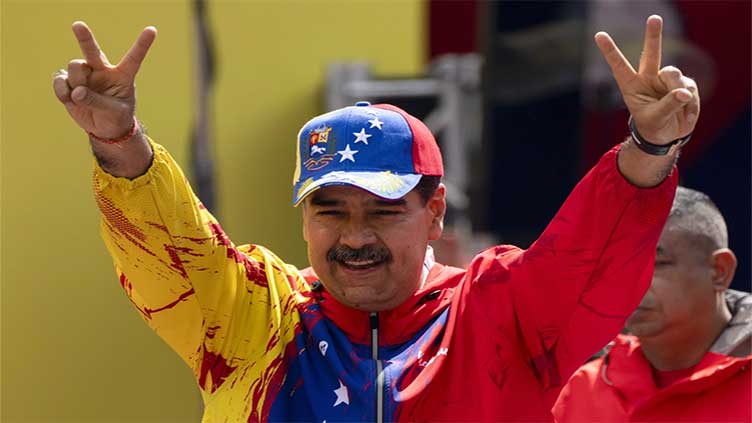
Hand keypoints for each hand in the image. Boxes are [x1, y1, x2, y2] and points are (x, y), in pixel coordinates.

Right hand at [53, 21, 156, 138]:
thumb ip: (98, 101)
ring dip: (77, 82)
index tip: (152, 30)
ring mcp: (85, 75)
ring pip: (75, 67)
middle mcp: (103, 70)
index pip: (133, 58)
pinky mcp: (69, 82)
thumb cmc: (117, 117)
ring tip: (81, 98)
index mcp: (122, 75)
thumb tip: (77, 91)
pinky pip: (60, 80)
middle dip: (85, 37)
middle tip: (78, 25)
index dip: (142, 44)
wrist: (105, 129)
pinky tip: (69, 99)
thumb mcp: (115, 112)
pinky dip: (62, 91)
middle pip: (93, 51)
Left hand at [595, 15, 699, 143]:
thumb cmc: (654, 126)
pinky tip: (685, 113)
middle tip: (654, 19)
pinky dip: (689, 103)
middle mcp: (648, 77)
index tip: (599, 35)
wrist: (667, 135)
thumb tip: (684, 92)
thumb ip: (668, 105)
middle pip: (651, 54)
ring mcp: (666, 79)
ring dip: (677, 93)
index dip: (609, 51)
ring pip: (674, 75)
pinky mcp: (685, 83)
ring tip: (676, 109)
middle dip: (653, 36)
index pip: (619, 65)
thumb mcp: (655, 119)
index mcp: (631, 85)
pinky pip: (689, 88)